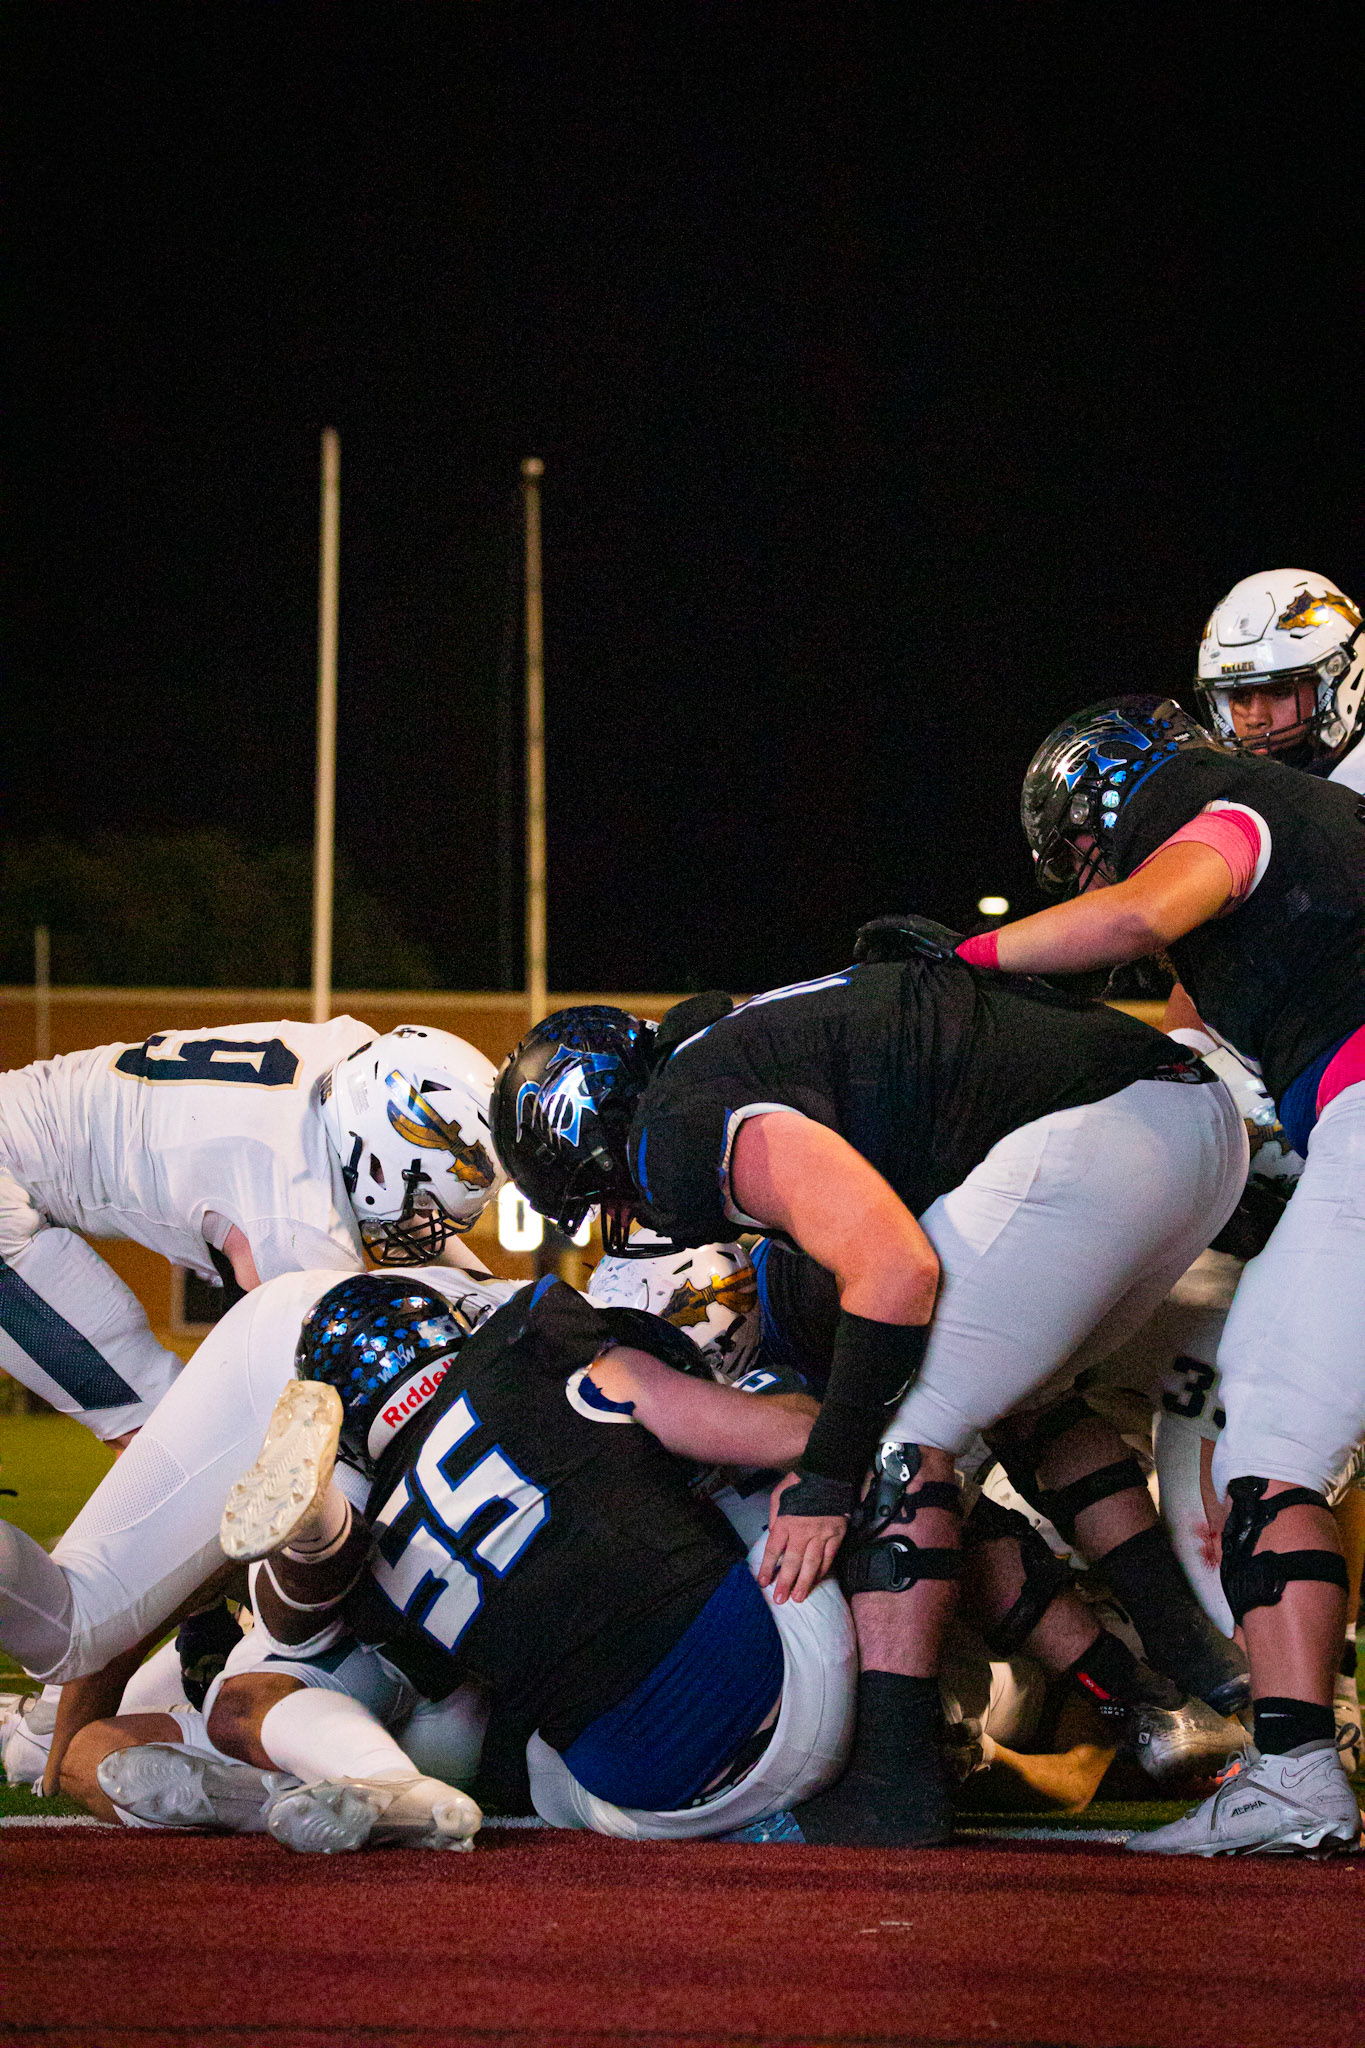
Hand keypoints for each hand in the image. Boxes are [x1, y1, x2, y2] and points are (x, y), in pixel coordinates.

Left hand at [758, 1472, 846, 1604]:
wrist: (827, 1474)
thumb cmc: (799, 1484)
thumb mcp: (778, 1495)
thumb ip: (775, 1517)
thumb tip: (774, 1536)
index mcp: (786, 1521)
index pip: (774, 1550)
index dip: (767, 1568)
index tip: (763, 1582)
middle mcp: (803, 1531)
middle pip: (793, 1561)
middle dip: (785, 1582)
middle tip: (781, 1599)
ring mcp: (821, 1534)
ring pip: (812, 1563)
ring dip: (805, 1582)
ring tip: (799, 1598)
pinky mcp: (836, 1534)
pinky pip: (829, 1557)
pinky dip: (822, 1571)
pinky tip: (816, 1581)